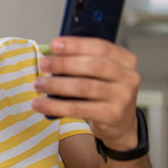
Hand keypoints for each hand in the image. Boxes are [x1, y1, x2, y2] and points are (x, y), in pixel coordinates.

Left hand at [32, 36, 140, 150]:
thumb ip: (82, 60)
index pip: (101, 47)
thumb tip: (50, 54)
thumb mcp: (101, 72)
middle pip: (93, 66)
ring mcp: (122, 97)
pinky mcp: (111, 115)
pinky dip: (55, 106)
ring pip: (84, 87)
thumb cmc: (104, 91)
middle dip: (63, 64)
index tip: (54, 44)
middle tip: (44, 64)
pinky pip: (78, 108)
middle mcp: (128, 77)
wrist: (121, 123)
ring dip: (56, 85)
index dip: (76, 45)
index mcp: (125, 59)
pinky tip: (41, 104)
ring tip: (39, 84)